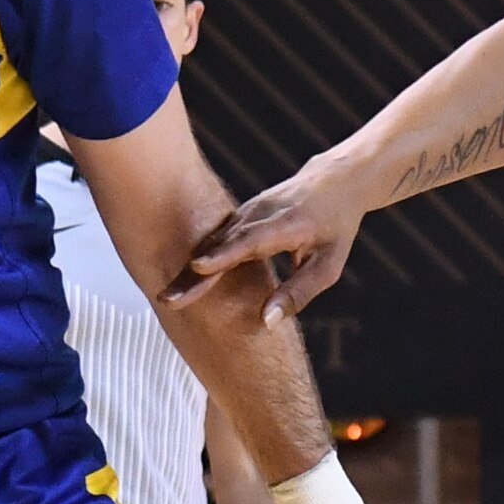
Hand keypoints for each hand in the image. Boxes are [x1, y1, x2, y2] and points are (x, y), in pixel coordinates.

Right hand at [170, 161, 369, 319]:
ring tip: (168, 296)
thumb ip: (298, 293)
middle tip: (169, 299)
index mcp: (287, 223)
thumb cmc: (335, 228)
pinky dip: (196, 260)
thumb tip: (267, 322)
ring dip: (189, 270)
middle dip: (194, 273)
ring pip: (212, 242)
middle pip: (222, 244)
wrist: (334, 181)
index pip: (251, 238)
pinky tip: (179, 282)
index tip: (199, 267)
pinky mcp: (238, 216)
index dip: (225, 253)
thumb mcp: (328, 265)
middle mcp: (261, 213)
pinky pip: (214, 239)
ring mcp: (246, 211)